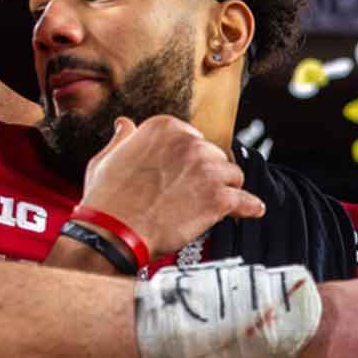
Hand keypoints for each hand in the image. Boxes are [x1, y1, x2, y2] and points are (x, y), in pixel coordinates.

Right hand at [78, 116, 265, 256]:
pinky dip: (249, 207)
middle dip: (208, 176)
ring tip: (209, 206)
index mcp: (165, 128)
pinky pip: (246, 200)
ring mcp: (207, 170)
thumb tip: (125, 125)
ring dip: (225, 190)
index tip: (185, 174)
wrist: (113, 231)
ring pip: (233, 177)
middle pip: (216, 158)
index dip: (191, 161)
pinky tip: (251, 210)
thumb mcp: (106, 159)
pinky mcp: (219, 198)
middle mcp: (190, 144)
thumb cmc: (108, 200)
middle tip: (192, 194)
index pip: (195, 140)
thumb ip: (123, 140)